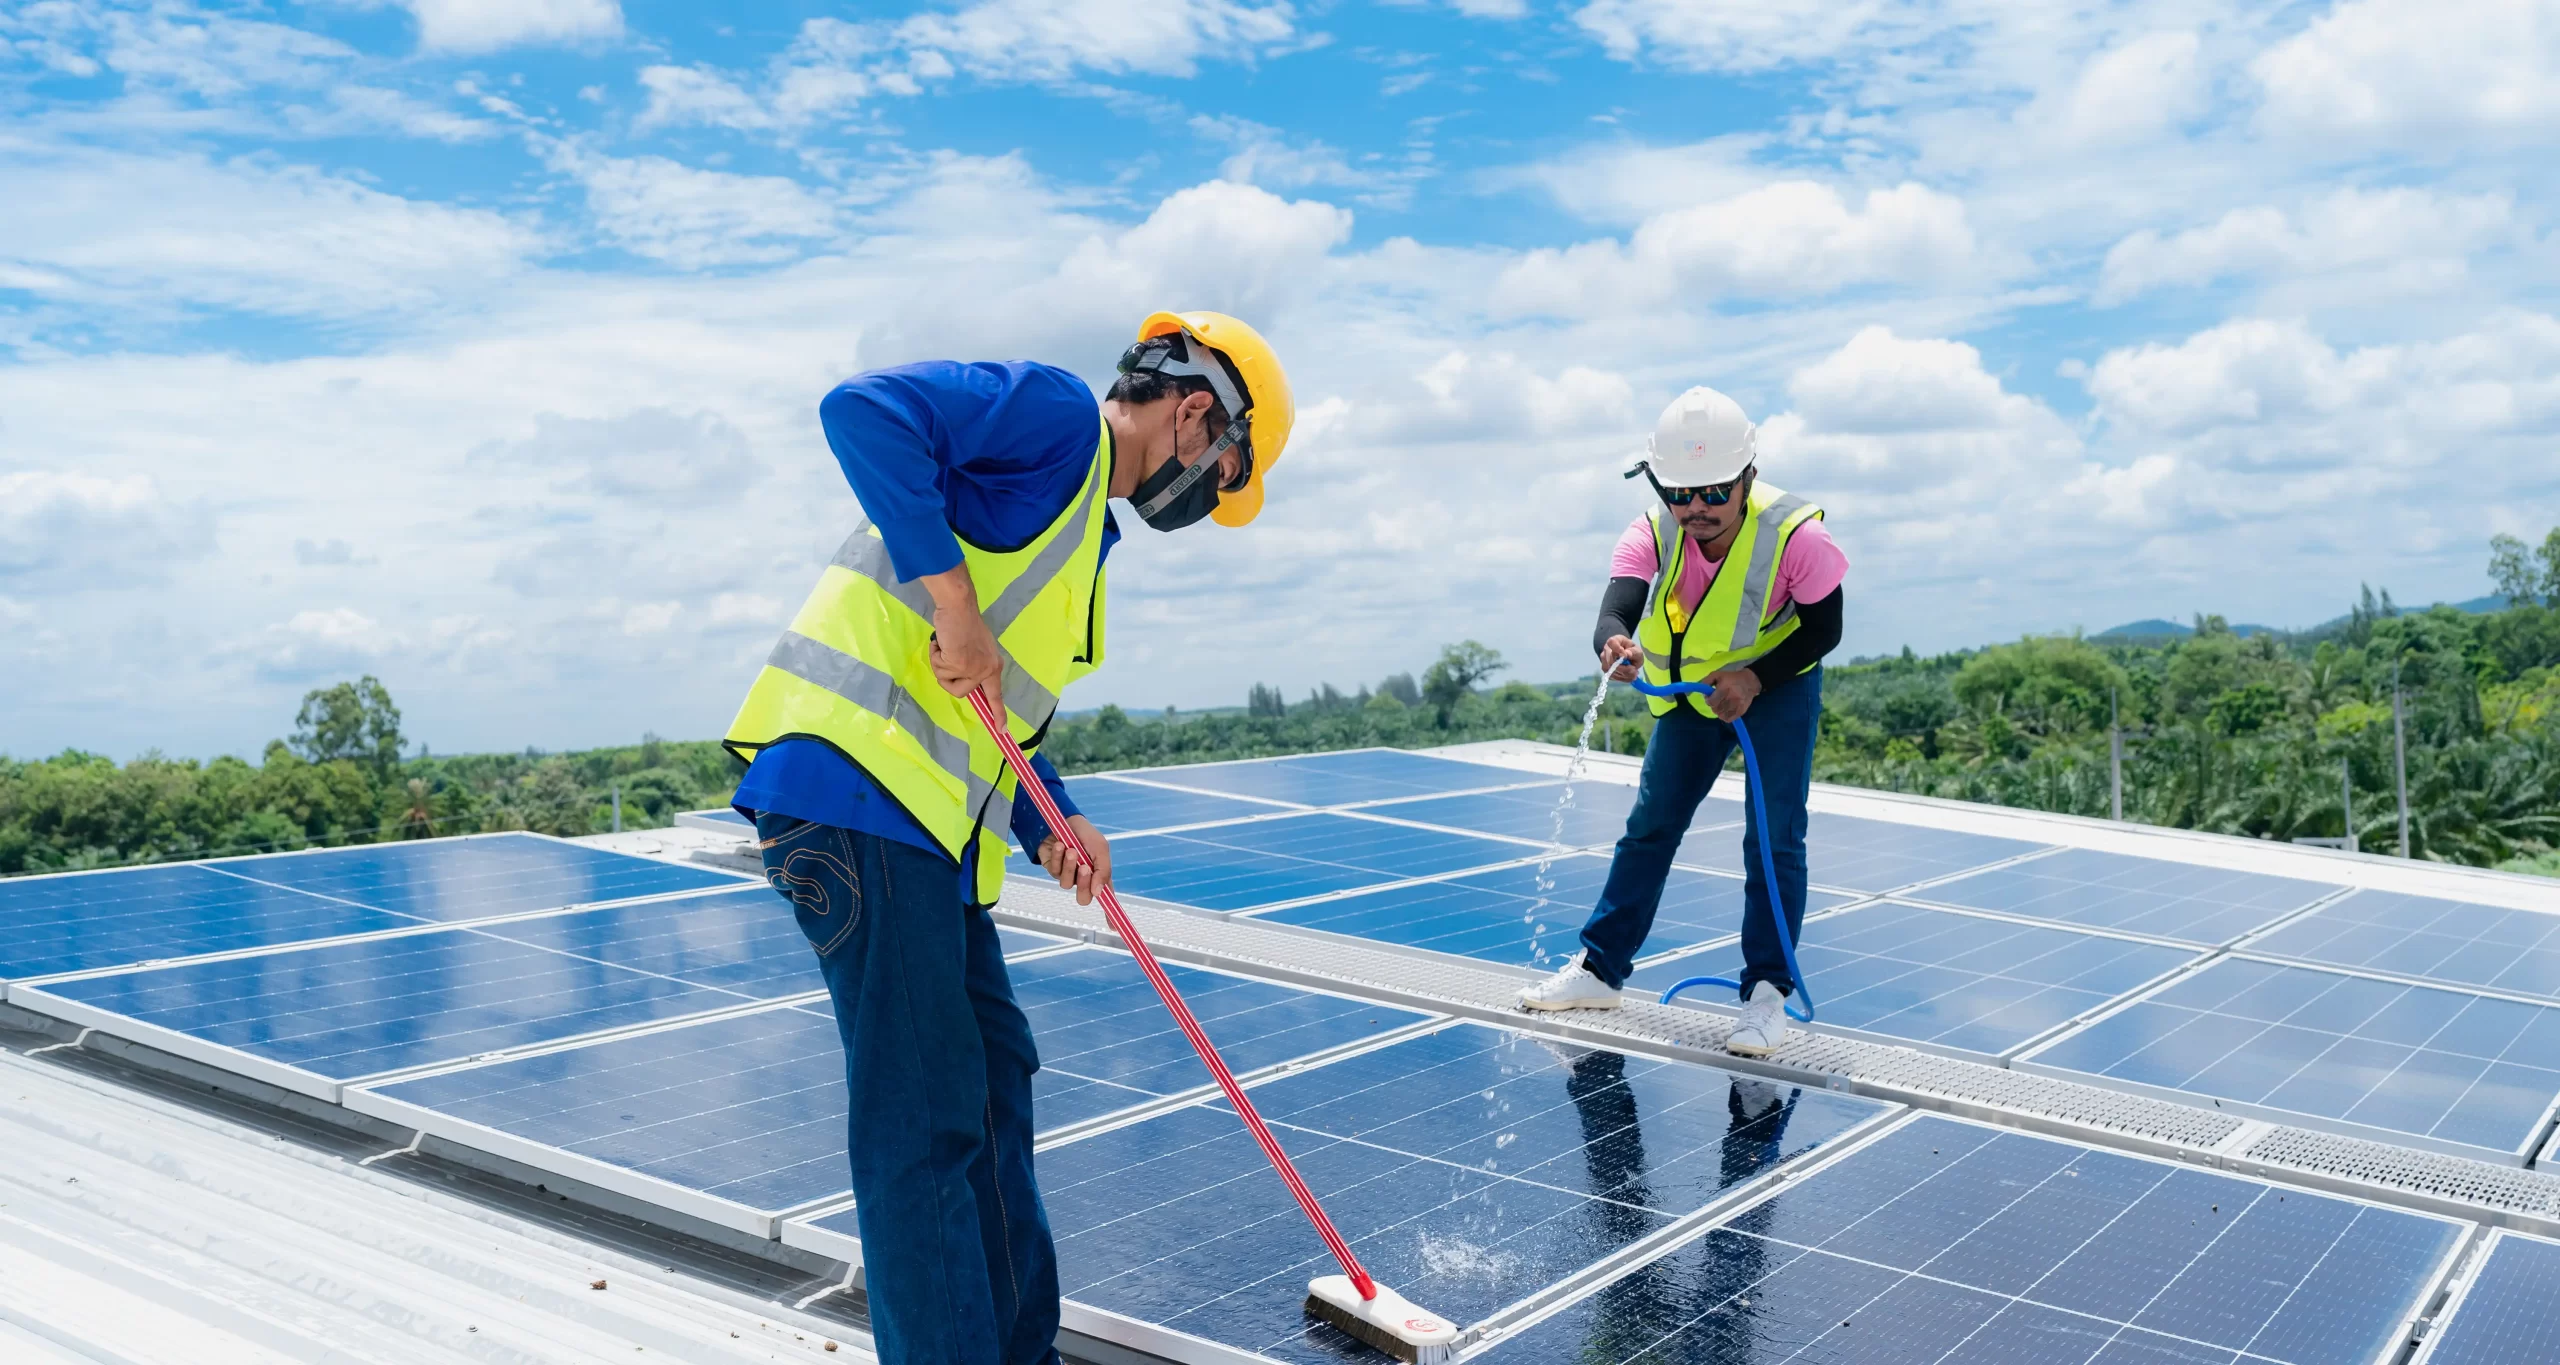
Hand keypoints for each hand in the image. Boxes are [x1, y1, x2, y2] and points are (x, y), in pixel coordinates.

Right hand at [923, 568, 1000, 708]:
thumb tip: (965, 680)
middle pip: (960, 692)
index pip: (996, 695)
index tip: (1001, 730)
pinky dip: (935, 655)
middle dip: (947, 678)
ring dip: (939, 664)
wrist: (958, 608)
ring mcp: (973, 669)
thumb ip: (972, 665)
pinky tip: (942, 642)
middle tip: (946, 656)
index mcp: (993, 666)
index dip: (998, 714)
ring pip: (946, 682)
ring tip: (946, 646)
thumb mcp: (976, 649)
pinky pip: (938, 669)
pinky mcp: (959, 664)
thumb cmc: (964, 625)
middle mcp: (986, 670)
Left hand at [1038, 815, 1110, 904]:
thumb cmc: (1085, 833)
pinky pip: (1055, 872)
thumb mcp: (1101, 848)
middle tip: (1085, 867)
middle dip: (1084, 884)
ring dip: (1070, 866)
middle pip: (1084, 898)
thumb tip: (1098, 894)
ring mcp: (1068, 874)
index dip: (1110, 913)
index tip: (1114, 926)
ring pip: (1068, 884)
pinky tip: (1059, 846)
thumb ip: (1103, 871)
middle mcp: (1084, 878)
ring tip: (1071, 850)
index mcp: (1099, 874)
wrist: (1063, 819)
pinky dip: (1058, 858)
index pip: (1106, 898)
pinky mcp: (1053, 869)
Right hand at [1600, 635, 1640, 681]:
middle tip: (1634, 669)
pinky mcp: (1605, 670)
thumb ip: (1633, 652)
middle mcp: (1606, 649)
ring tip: (1633, 673)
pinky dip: (1622, 678)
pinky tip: (1628, 675)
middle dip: (1625, 668)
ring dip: (1625, 674)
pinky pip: (1613, 677)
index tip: (1625, 655)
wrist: (1627, 656)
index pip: (1611, 642)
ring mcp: (1604, 660)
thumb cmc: (1632, 652)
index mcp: (1615, 640)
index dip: (1617, 649)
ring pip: (1612, 671)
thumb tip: (1625, 655)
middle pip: (1611, 661)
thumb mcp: (1637, 651)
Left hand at [1704, 667, 1760, 720]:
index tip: (1710, 697)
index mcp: (1725, 688)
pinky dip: (1725, 716)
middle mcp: (1732, 697)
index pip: (1712, 701)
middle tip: (1717, 700)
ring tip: (1722, 704)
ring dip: (1719, 711)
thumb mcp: (1716, 675)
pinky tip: (1726, 710)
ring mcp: (1737, 705)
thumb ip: (1706, 682)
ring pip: (1721, 715)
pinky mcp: (1741, 711)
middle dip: (1714, 705)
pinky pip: (1728, 719)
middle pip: (1716, 709)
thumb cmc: (1731, 678)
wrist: (1749, 682)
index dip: (1708, 700)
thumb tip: (1703, 693)